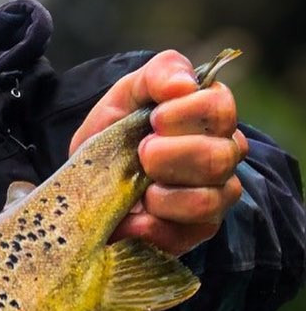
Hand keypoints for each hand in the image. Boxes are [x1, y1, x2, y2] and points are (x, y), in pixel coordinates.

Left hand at [69, 49, 246, 254]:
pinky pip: (183, 236)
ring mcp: (214, 198)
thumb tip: (184, 84)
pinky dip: (150, 227)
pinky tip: (132, 218)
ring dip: (162, 194)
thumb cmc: (116, 132)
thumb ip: (158, 74)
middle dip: (170, 155)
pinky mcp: (194, 234)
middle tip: (142, 154)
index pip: (219, 109)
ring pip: (207, 200)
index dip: (182, 114)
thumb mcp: (127, 95)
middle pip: (218, 157)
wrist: (86, 180)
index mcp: (211, 116)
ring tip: (139, 189)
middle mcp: (224, 156)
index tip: (153, 119)